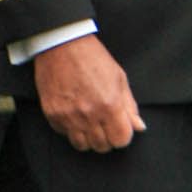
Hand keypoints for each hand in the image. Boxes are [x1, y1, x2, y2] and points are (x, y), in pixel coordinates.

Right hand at [33, 34, 144, 151]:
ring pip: (82, 145)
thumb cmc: (93, 57)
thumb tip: (139, 126)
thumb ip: (129, 106)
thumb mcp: (119, 78)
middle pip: (102, 146)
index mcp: (110, 105)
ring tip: (90, 123)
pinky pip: (64, 134)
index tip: (120, 127)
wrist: (62, 45)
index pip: (121, 140)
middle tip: (105, 124)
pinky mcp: (52, 114)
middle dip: (107, 138)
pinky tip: (74, 115)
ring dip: (89, 138)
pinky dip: (71, 129)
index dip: (123, 135)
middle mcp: (89, 114)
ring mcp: (69, 116)